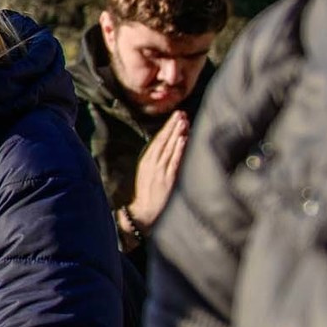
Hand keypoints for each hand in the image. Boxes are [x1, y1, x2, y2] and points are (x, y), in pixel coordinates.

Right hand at [128, 110, 190, 230]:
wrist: (143, 213)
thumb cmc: (147, 196)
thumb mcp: (148, 175)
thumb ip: (157, 162)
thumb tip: (170, 148)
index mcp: (146, 161)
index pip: (157, 140)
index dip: (167, 128)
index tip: (176, 117)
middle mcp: (152, 164)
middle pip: (163, 141)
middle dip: (173, 126)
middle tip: (181, 113)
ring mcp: (160, 171)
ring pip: (169, 148)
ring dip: (176, 133)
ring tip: (184, 121)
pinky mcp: (167, 180)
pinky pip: (174, 161)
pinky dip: (178, 150)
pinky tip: (183, 139)